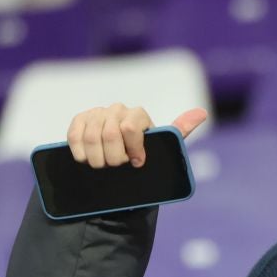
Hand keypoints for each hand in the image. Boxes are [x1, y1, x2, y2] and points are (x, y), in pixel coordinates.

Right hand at [65, 103, 207, 168]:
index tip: (136, 163)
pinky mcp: (80, 120)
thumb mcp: (162, 147)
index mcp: (139, 115)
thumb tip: (202, 112)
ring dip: (97, 159)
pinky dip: (79, 152)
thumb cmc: (143, 156)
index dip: (132, 150)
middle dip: (113, 158)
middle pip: (109, 134)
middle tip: (118, 167)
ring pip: (90, 137)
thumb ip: (180, 131)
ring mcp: (97, 113)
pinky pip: (75, 135)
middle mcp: (118, 109)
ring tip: (103, 166)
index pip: (131, 128)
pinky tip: (86, 159)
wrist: (118, 164)